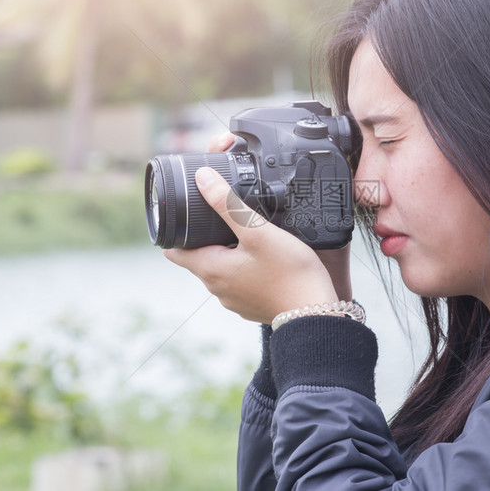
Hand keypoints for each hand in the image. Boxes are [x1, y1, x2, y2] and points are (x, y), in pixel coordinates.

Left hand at [163, 132, 342, 322]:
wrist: (316, 311)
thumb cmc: (289, 271)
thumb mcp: (258, 231)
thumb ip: (228, 204)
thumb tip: (202, 178)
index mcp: (210, 269)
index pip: (173, 250)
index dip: (175, 230)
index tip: (186, 214)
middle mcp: (216, 288)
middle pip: (198, 257)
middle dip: (205, 237)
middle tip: (222, 215)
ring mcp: (233, 300)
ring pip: (220, 269)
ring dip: (226, 252)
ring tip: (245, 233)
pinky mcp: (250, 305)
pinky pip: (239, 282)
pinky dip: (243, 267)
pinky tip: (262, 257)